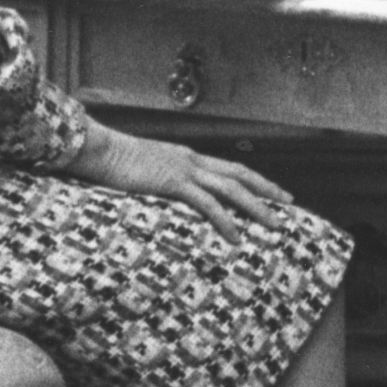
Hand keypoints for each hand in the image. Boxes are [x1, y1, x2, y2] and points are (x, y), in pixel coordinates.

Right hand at [68, 122, 300, 240]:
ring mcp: (184, 170)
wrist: (98, 150)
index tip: (270, 190)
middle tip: (288, 203)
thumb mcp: (144, 169)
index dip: (252, 179)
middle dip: (267, 189)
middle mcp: (191, 160)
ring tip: (274, 225)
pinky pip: (207, 204)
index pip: (228, 167)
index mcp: (186, 157)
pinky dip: (225, 220)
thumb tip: (165, 190)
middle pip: (240, 173)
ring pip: (232, 188)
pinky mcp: (173, 183)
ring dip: (257, 207)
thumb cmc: (114, 162)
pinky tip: (236, 236)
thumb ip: (159, 178)